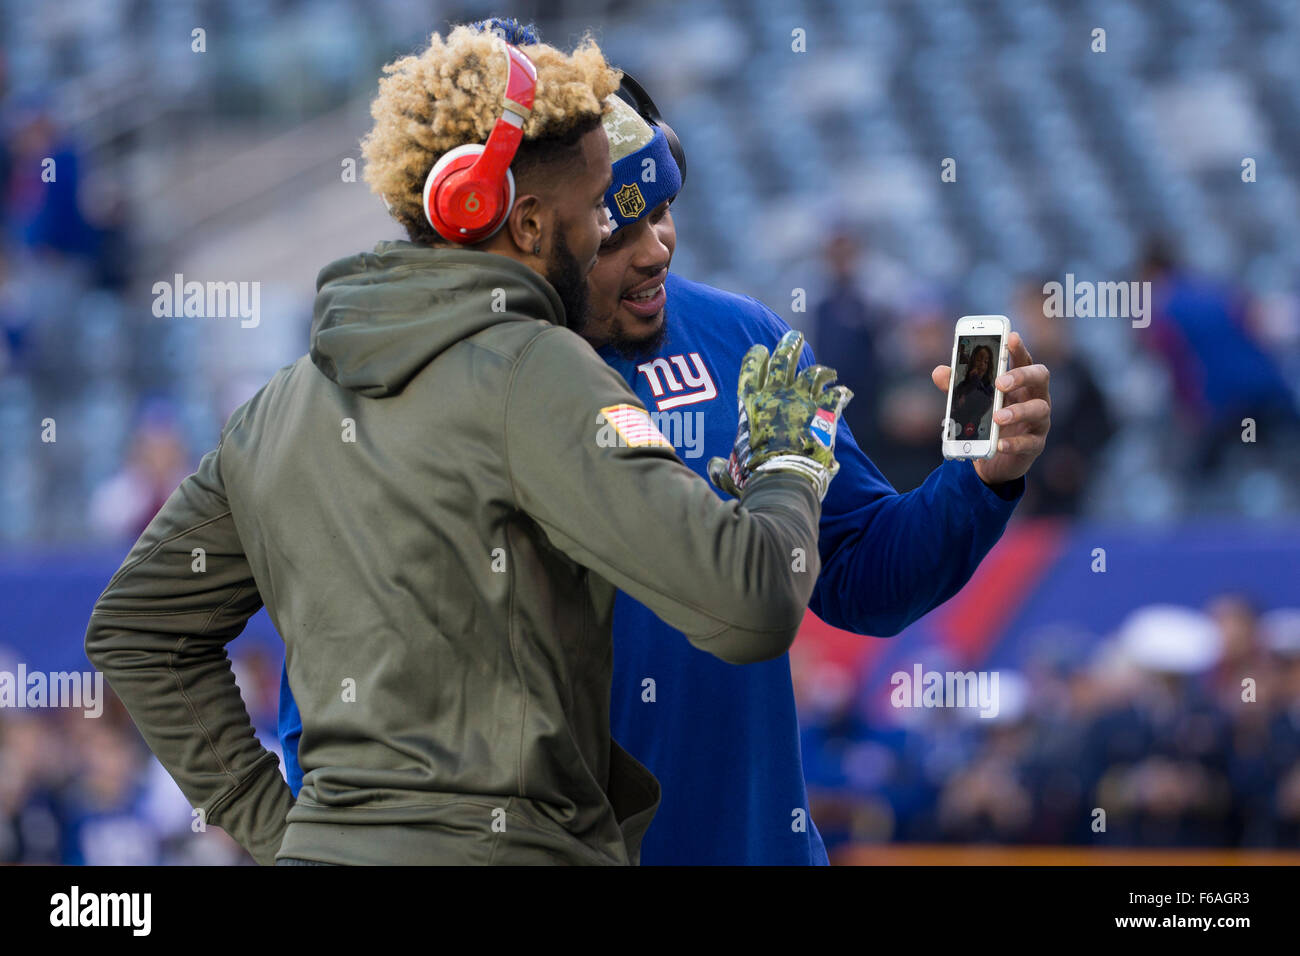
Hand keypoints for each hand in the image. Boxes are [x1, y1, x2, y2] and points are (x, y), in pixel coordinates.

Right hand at [709, 330, 852, 499]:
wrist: (785, 479)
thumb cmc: (755, 475)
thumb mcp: (732, 472)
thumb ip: (722, 468)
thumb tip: (713, 467)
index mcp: (751, 406)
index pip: (750, 371)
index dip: (755, 358)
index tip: (759, 349)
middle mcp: (775, 396)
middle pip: (783, 360)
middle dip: (789, 345)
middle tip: (794, 336)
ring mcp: (801, 401)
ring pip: (812, 373)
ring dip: (820, 370)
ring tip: (827, 370)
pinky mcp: (823, 412)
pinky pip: (835, 395)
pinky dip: (840, 393)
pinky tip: (844, 392)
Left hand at [931, 331, 1049, 486]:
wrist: (992, 458)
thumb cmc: (987, 421)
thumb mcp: (971, 402)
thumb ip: (957, 387)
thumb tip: (939, 371)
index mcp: (1020, 383)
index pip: (1024, 359)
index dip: (1019, 348)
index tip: (1011, 337)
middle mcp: (1035, 397)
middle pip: (1040, 377)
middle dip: (1021, 376)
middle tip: (1000, 383)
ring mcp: (1039, 421)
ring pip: (1039, 410)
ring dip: (1017, 412)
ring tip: (997, 417)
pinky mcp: (1035, 445)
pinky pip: (1029, 443)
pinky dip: (1013, 443)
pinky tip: (999, 444)